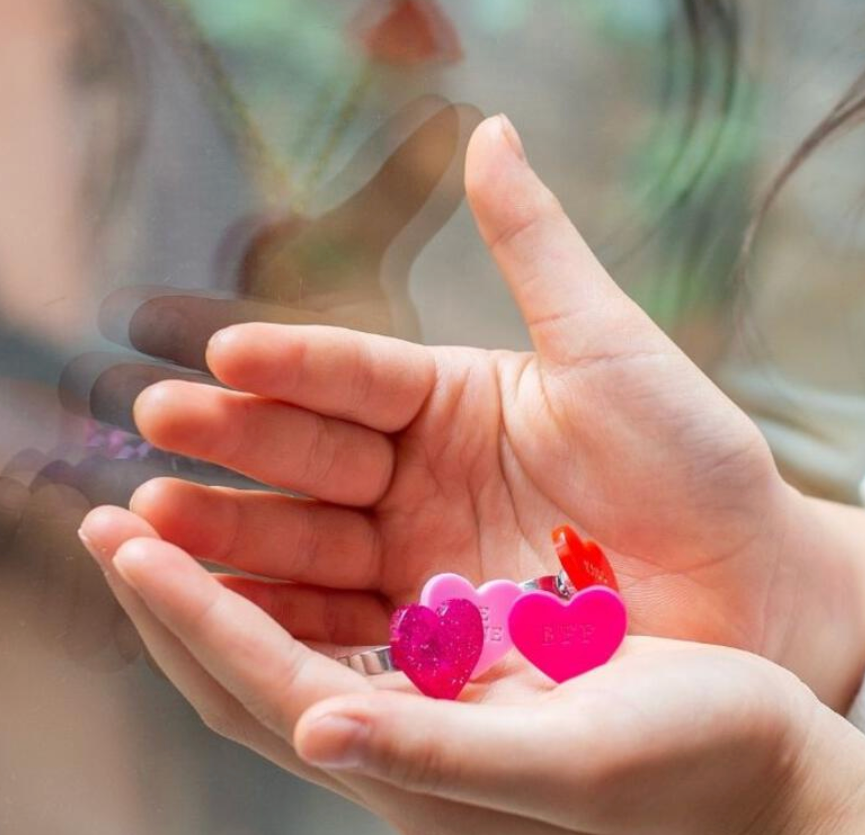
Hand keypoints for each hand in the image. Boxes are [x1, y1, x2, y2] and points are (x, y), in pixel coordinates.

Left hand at [81, 507, 864, 834]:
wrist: (757, 764)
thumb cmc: (686, 760)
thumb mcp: (569, 760)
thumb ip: (437, 751)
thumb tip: (314, 730)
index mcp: (412, 773)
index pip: (266, 686)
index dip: (191, 614)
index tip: (123, 539)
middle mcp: (394, 740)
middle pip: (246, 668)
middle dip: (172, 594)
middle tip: (104, 518)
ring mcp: (413, 699)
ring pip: (281, 631)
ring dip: (216, 569)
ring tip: (155, 503)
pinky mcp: (444, 662)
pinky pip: (334, 610)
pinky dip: (282, 565)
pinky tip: (260, 518)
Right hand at [121, 114, 864, 709]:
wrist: (749, 591)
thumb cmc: (694, 464)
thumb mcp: (611, 350)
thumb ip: (537, 250)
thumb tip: (487, 130)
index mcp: (447, 401)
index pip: (351, 376)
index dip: (291, 368)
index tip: (224, 355)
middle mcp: (412, 478)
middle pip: (306, 460)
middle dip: (231, 447)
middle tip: (154, 428)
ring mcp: (408, 558)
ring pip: (304, 544)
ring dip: (230, 536)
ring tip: (153, 520)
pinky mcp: (417, 637)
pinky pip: (335, 623)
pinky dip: (276, 616)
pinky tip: (214, 605)